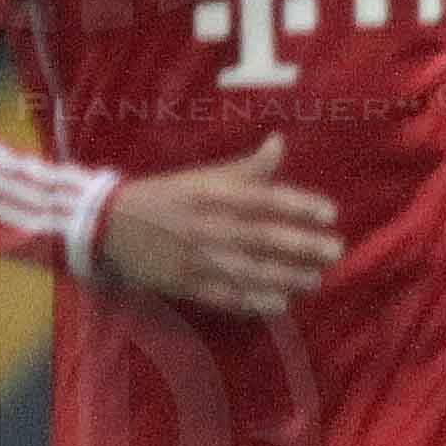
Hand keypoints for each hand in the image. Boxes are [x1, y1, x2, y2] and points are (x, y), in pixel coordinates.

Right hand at [97, 135, 339, 314]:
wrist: (110, 224)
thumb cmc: (167, 196)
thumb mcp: (203, 177)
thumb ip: (247, 168)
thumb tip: (280, 142)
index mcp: (212, 195)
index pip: (263, 199)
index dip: (299, 205)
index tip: (330, 212)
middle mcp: (207, 226)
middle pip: (262, 237)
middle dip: (303, 245)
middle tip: (335, 250)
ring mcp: (195, 258)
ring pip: (249, 270)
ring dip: (286, 277)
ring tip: (314, 280)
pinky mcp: (185, 284)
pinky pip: (224, 296)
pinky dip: (252, 302)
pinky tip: (279, 303)